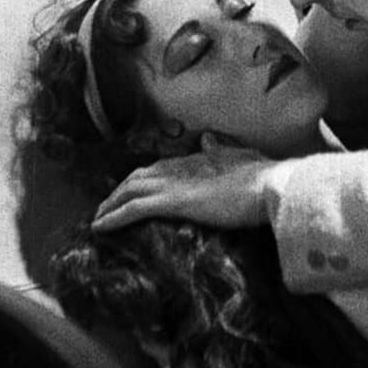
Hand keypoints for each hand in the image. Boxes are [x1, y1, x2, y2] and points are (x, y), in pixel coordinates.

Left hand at [91, 134, 276, 231]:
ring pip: (129, 190)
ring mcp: (174, 183)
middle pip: (137, 177)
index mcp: (194, 159)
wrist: (269, 186)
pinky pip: (133, 208)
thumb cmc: (262, 177)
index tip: (131, 191)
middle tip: (105, 207)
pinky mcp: (173, 201)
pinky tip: (99, 228)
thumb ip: (221, 151)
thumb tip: (208, 140)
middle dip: (118, 192)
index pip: (158, 168)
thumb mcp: (240, 158)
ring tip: (98, 219)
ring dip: (110, 204)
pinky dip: (113, 217)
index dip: (142, 180)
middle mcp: (178, 167)